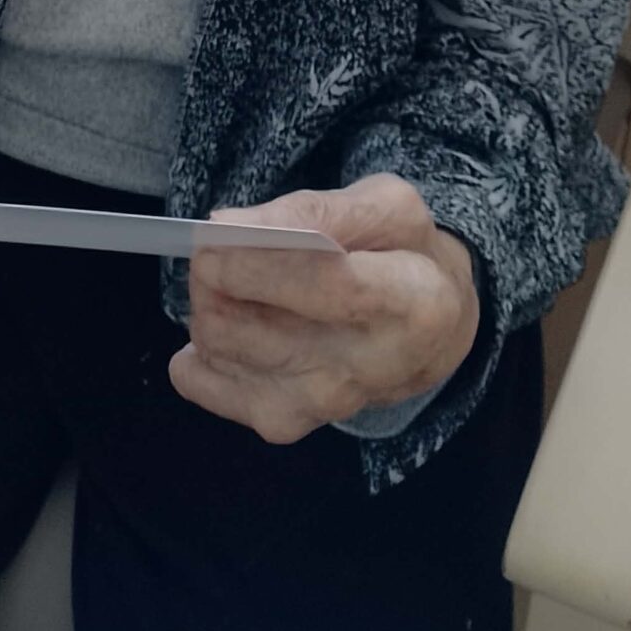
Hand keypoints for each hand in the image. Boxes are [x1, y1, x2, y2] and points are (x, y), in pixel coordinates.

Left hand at [168, 174, 479, 444]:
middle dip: (215, 273)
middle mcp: (369, 368)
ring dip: (209, 302)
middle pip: (248, 325)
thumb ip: (316, 210)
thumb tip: (228, 227)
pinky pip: (201, 381)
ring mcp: (323, 404)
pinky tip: (234, 323)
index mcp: (413, 303)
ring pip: (217, 346)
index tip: (211, 233)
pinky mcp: (285, 423)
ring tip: (235, 282)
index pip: (323, 287)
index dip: (256, 262)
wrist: (429, 335)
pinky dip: (200, 347)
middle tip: (223, 249)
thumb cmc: (405, 256)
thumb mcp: (387, 208)